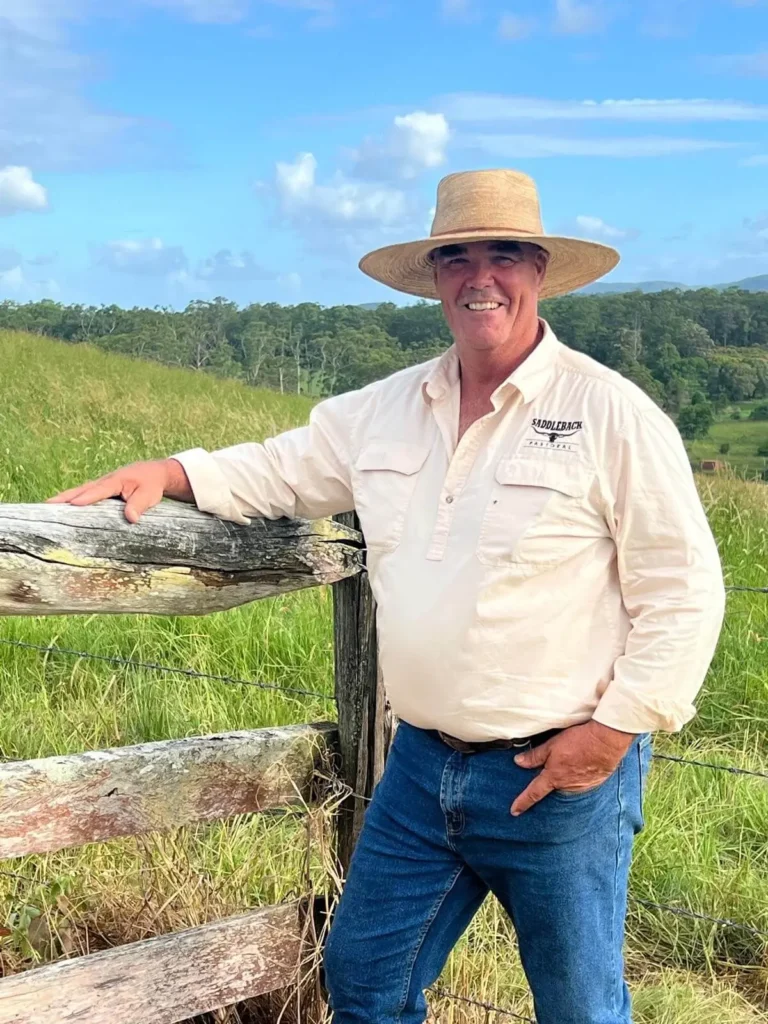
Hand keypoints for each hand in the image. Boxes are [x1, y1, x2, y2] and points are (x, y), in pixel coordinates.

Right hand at [46, 459, 188, 523]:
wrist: (153, 472)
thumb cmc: (151, 485)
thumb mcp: (150, 495)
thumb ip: (139, 505)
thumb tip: (131, 518)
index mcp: (116, 481)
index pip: (100, 490)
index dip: (87, 497)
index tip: (74, 504)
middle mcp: (105, 481)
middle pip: (82, 489)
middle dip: (66, 496)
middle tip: (48, 504)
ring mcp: (101, 484)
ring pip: (80, 490)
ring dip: (64, 497)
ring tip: (47, 505)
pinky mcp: (100, 488)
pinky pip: (83, 493)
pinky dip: (71, 498)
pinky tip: (60, 506)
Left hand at [510, 721, 635, 815]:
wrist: (606, 742)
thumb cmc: (578, 741)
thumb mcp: (551, 745)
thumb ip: (535, 756)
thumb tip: (518, 762)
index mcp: (554, 777)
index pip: (534, 793)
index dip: (523, 802)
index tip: (514, 811)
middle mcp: (567, 786)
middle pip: (553, 788)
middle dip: (551, 781)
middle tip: (554, 769)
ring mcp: (582, 786)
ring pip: (567, 785)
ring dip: (566, 777)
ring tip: (571, 761)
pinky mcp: (594, 783)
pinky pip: (581, 783)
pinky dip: (579, 776)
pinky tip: (582, 764)